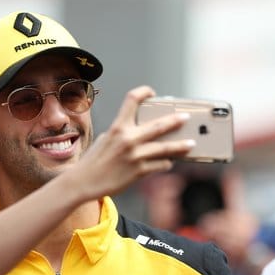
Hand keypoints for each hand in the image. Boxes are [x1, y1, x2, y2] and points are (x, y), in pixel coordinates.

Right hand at [68, 86, 194, 199]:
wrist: (83, 182)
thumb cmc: (94, 160)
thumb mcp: (105, 139)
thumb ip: (123, 133)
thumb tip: (143, 131)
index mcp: (117, 127)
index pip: (132, 100)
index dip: (144, 92)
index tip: (152, 92)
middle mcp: (128, 139)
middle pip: (159, 125)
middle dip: (175, 120)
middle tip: (185, 118)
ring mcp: (135, 156)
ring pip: (166, 148)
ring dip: (181, 145)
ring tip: (191, 143)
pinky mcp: (139, 171)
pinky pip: (160, 164)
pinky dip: (166, 163)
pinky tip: (168, 162)